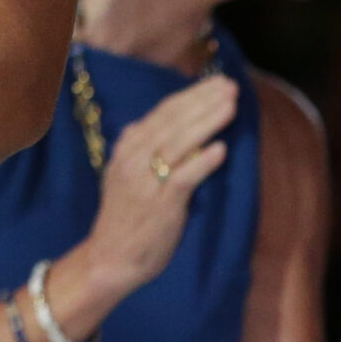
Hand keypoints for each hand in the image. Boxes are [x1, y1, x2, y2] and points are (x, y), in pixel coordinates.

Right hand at [64, 73, 237, 303]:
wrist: (109, 258)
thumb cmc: (125, 217)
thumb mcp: (124, 174)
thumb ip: (141, 148)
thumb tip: (159, 123)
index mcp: (127, 147)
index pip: (163, 112)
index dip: (191, 95)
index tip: (216, 83)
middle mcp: (133, 158)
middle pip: (173, 121)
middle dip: (204, 100)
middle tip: (230, 86)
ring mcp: (146, 180)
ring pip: (179, 142)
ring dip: (207, 121)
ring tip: (231, 106)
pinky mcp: (160, 204)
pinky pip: (183, 177)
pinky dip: (202, 161)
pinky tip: (221, 149)